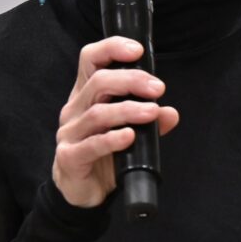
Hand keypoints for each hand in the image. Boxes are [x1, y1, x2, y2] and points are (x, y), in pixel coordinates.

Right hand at [53, 37, 178, 207]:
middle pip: (98, 82)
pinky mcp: (69, 157)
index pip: (90, 59)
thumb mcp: (129, 134)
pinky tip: (130, 137)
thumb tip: (171, 113)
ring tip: (152, 112)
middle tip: (158, 88)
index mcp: (85, 95)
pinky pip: (92, 145)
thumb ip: (149, 122)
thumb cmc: (103, 155)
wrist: (81, 192)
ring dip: (128, 110)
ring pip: (97, 113)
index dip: (111, 49)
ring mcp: (69, 134)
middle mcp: (74, 110)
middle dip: (131, 80)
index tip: (138, 51)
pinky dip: (113, 139)